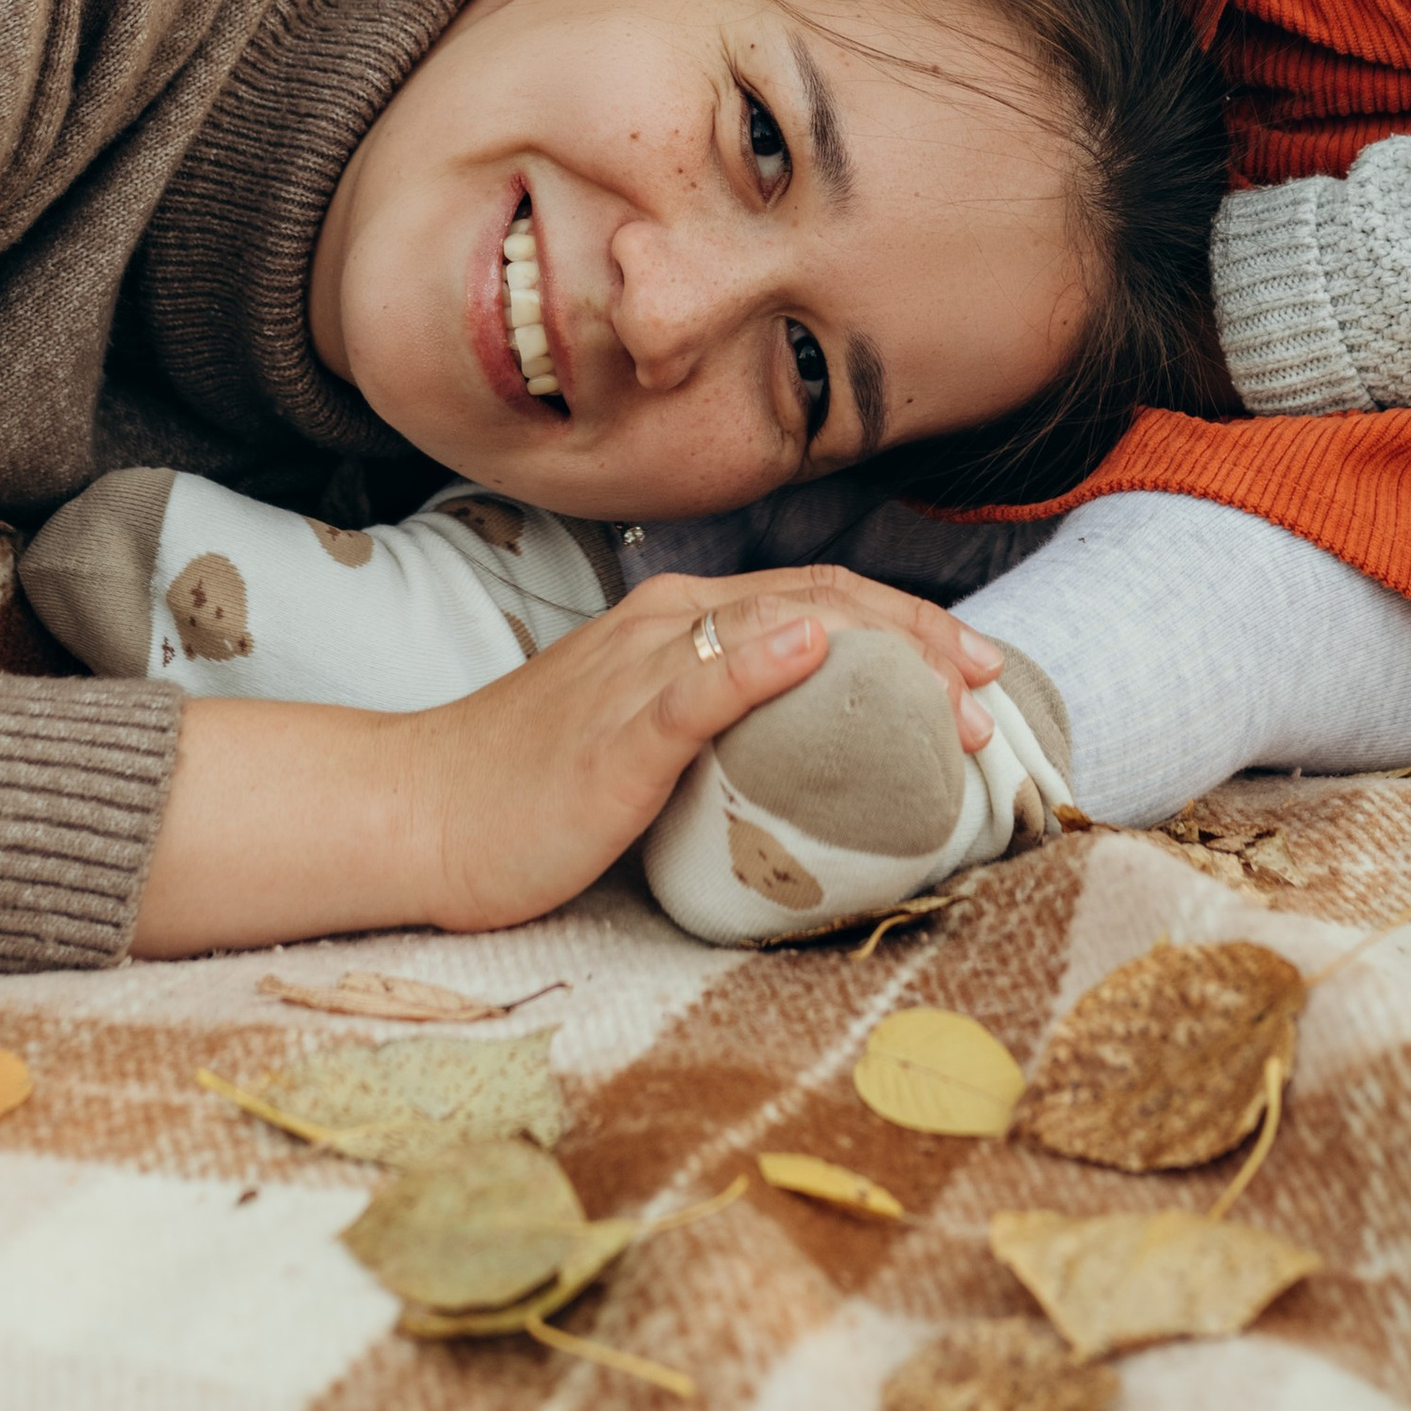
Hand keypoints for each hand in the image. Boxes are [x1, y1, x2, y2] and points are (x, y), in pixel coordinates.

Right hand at [412, 565, 1002, 935]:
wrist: (419, 812)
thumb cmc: (532, 790)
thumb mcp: (645, 741)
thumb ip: (723, 724)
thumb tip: (816, 749)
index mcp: (679, 621)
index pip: (819, 598)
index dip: (912, 626)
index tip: (980, 672)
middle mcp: (667, 624)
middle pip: (821, 601)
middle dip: (920, 640)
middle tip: (991, 691)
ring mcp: (638, 670)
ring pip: (777, 627)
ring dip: (878, 654)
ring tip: (949, 690)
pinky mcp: (614, 731)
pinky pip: (695, 685)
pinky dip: (758, 661)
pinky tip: (810, 652)